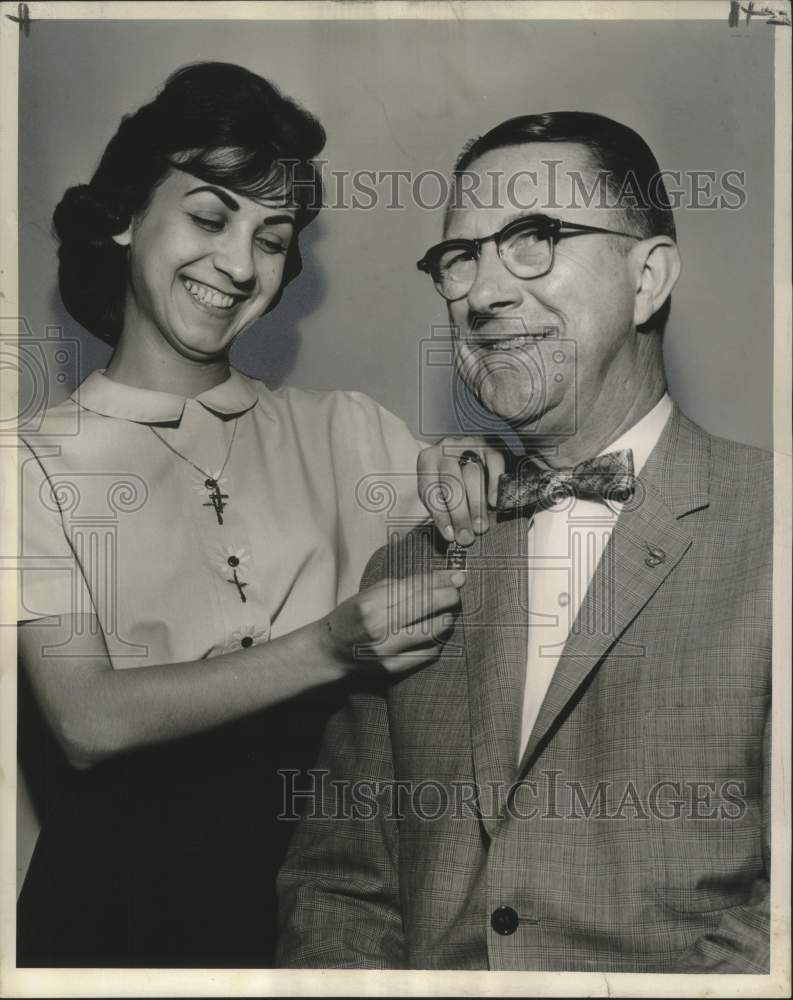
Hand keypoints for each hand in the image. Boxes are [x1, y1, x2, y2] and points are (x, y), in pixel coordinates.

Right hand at [321, 570, 464, 674]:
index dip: (440, 580)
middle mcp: (380, 628)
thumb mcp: (368, 594)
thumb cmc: (352, 617)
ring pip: (432, 631)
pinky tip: (435, 633)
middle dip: (449, 596)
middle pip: (426, 607)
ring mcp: (388, 651)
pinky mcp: (394, 669)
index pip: (414, 588)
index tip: (457, 575)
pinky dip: (436, 641)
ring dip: (446, 618)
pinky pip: (428, 653)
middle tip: (457, 591)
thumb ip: (400, 586)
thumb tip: (438, 578)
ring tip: (447, 612)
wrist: (331, 652)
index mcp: (371, 604)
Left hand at [417, 436, 505, 545]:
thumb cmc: (448, 477)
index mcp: (427, 460)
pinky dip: (494, 484)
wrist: (462, 450)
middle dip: (459, 514)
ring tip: (480, 526)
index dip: (440, 515)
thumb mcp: (436, 489)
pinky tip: (494, 502)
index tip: (450, 535)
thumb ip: (440, 508)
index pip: (431, 490)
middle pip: (452, 483)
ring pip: (472, 475)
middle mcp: (445, 449)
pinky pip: (494, 462)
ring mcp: (468, 444)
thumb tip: (450, 535)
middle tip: (467, 536)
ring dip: (476, 504)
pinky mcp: (489, 445)